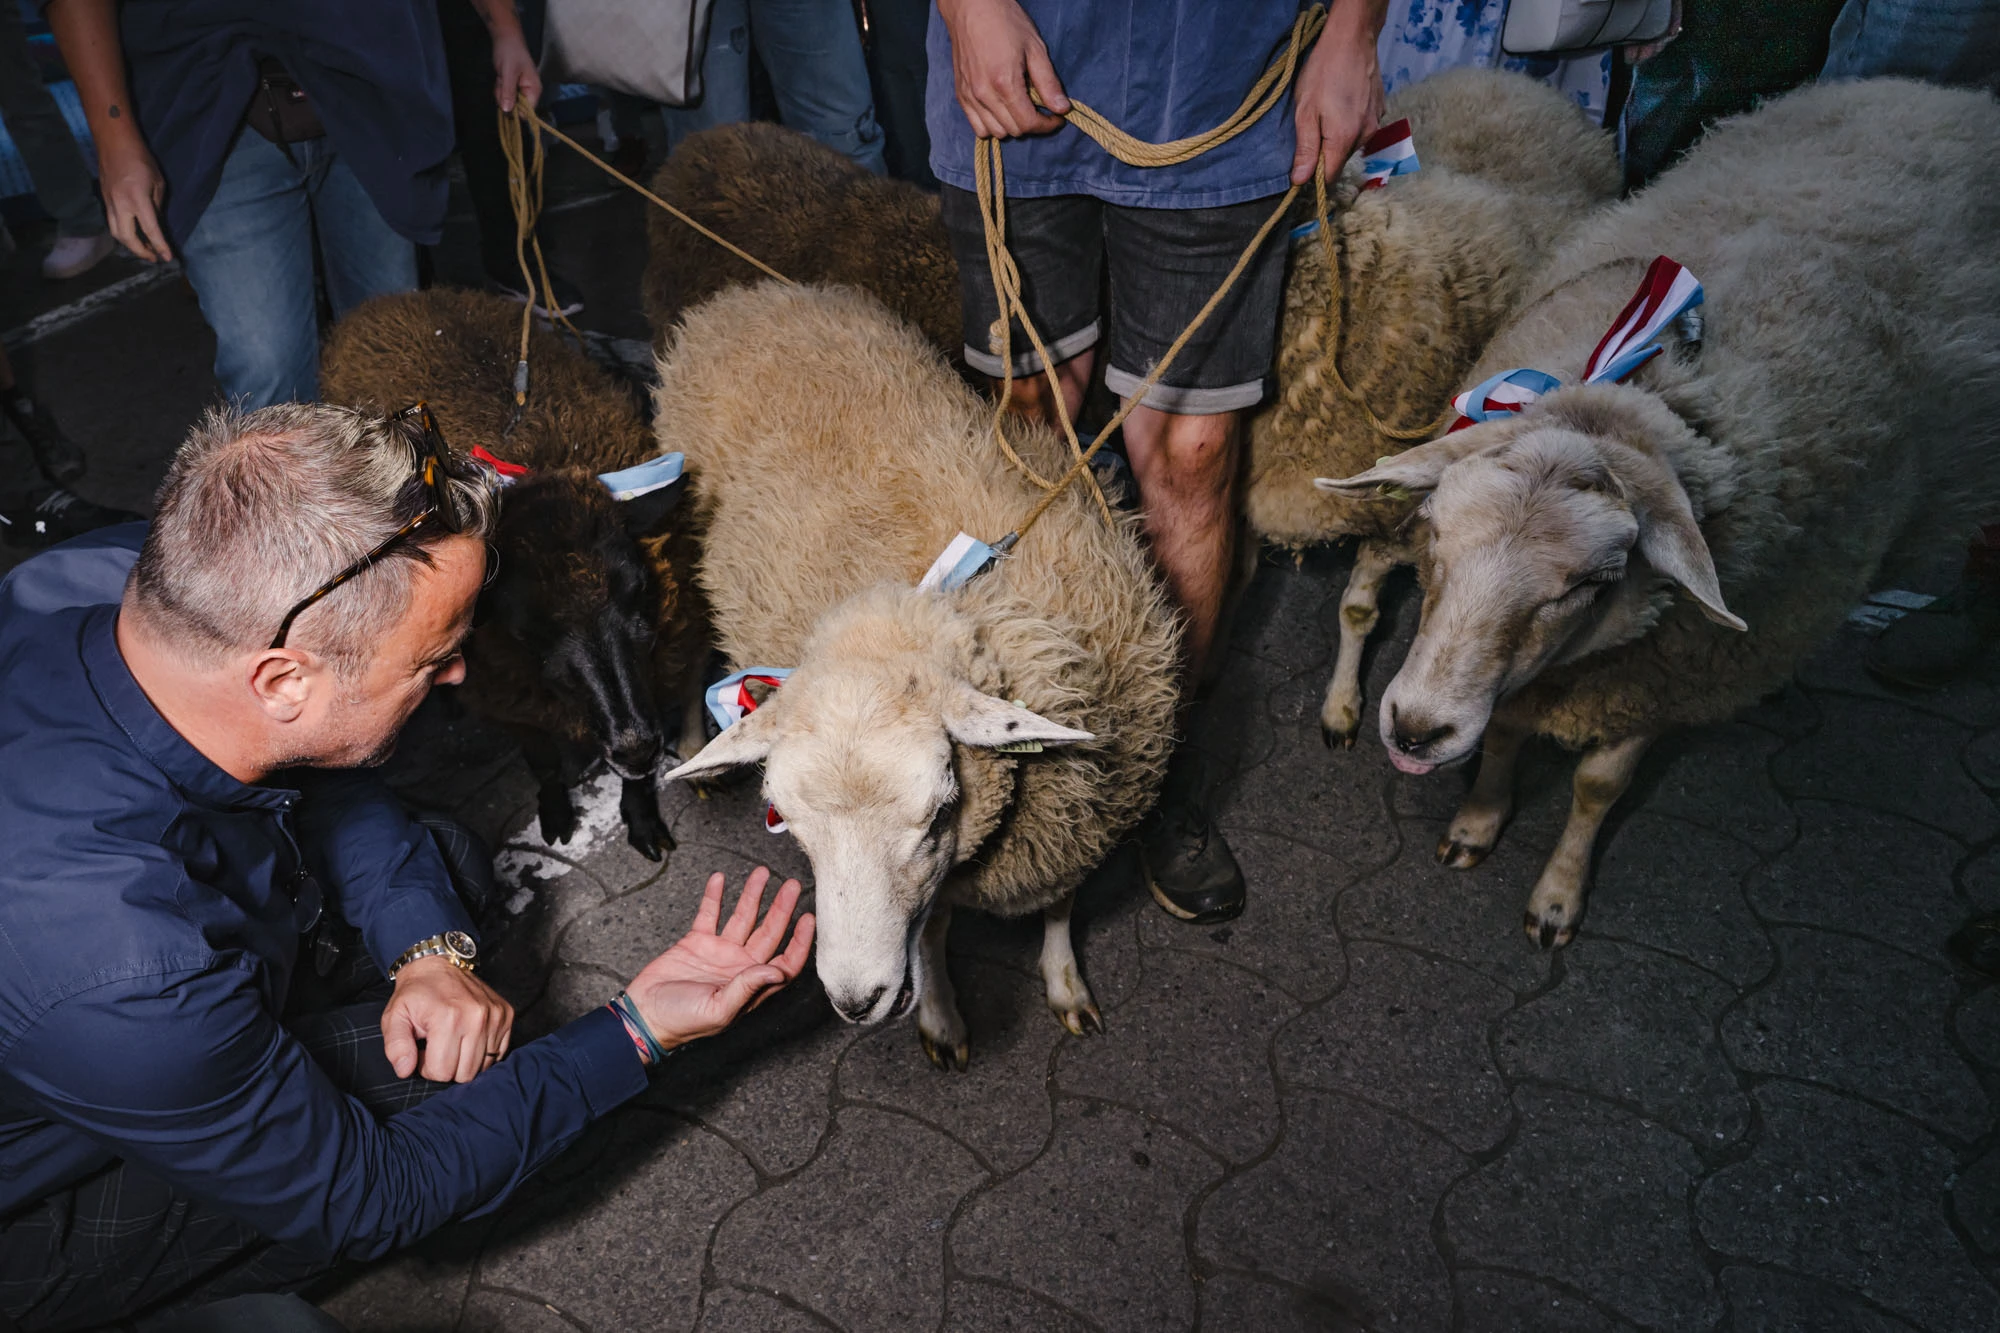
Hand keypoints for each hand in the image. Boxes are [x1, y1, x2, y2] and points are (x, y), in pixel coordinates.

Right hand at [98, 133, 170, 262]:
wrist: (114, 143)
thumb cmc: (141, 159)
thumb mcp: (158, 183)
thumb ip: (156, 205)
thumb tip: (156, 223)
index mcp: (137, 199)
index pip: (150, 229)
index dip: (159, 246)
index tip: (167, 258)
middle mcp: (120, 204)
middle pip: (127, 237)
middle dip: (141, 251)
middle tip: (154, 257)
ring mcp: (109, 202)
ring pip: (116, 232)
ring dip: (130, 244)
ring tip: (145, 249)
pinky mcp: (104, 200)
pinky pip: (112, 223)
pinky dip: (122, 233)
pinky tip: (133, 235)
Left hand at [381, 955, 515, 1082]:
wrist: (439, 964)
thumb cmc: (415, 994)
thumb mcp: (394, 1017)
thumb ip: (395, 1047)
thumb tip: (406, 1070)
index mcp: (448, 1018)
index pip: (441, 1072)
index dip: (427, 1067)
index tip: (423, 1050)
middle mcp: (477, 1017)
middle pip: (465, 1074)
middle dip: (447, 1067)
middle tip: (437, 1047)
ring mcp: (495, 1016)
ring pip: (483, 1066)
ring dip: (465, 1060)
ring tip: (453, 1041)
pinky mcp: (506, 1014)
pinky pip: (498, 1053)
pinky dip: (482, 1052)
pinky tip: (468, 1039)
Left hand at [491, 30, 540, 112]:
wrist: (505, 38)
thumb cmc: (510, 52)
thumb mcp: (508, 72)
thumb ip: (508, 92)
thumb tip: (507, 110)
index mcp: (534, 90)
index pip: (528, 111)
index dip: (515, 110)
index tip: (505, 98)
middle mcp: (529, 93)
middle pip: (516, 108)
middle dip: (505, 97)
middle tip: (502, 81)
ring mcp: (521, 90)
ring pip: (508, 102)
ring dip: (500, 92)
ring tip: (501, 77)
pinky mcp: (513, 87)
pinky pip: (504, 95)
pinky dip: (499, 88)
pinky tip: (500, 78)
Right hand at [625, 867, 814, 1055]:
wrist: (644, 1015)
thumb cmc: (682, 1022)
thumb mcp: (719, 1009)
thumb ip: (748, 988)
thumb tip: (777, 972)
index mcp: (751, 986)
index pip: (785, 961)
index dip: (800, 942)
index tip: (808, 919)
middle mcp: (740, 966)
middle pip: (769, 933)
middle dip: (782, 908)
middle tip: (793, 886)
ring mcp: (719, 952)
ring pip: (742, 918)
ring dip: (752, 896)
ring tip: (762, 873)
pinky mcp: (697, 942)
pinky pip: (710, 914)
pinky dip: (714, 896)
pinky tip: (720, 879)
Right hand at [938, 0, 1068, 139]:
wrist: (971, 7)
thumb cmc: (1005, 22)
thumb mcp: (1035, 48)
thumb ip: (1048, 82)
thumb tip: (1062, 109)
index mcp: (1004, 83)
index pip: (1028, 123)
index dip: (1047, 124)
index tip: (1056, 117)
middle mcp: (984, 94)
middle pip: (1013, 130)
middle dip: (1032, 124)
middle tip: (1041, 108)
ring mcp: (970, 96)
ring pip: (995, 132)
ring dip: (1012, 126)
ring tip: (1020, 107)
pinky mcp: (961, 95)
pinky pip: (977, 127)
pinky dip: (992, 125)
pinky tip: (1002, 110)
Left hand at [1290, 8, 1386, 185]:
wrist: (1353, 38)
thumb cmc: (1324, 71)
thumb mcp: (1305, 111)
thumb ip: (1305, 149)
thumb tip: (1300, 181)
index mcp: (1345, 139)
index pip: (1330, 177)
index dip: (1314, 177)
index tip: (1302, 166)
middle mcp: (1365, 136)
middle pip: (1340, 160)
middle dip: (1325, 153)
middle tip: (1312, 125)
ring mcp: (1375, 122)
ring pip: (1351, 144)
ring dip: (1338, 136)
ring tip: (1328, 110)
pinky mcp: (1380, 110)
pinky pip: (1361, 128)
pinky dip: (1350, 122)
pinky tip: (1342, 101)